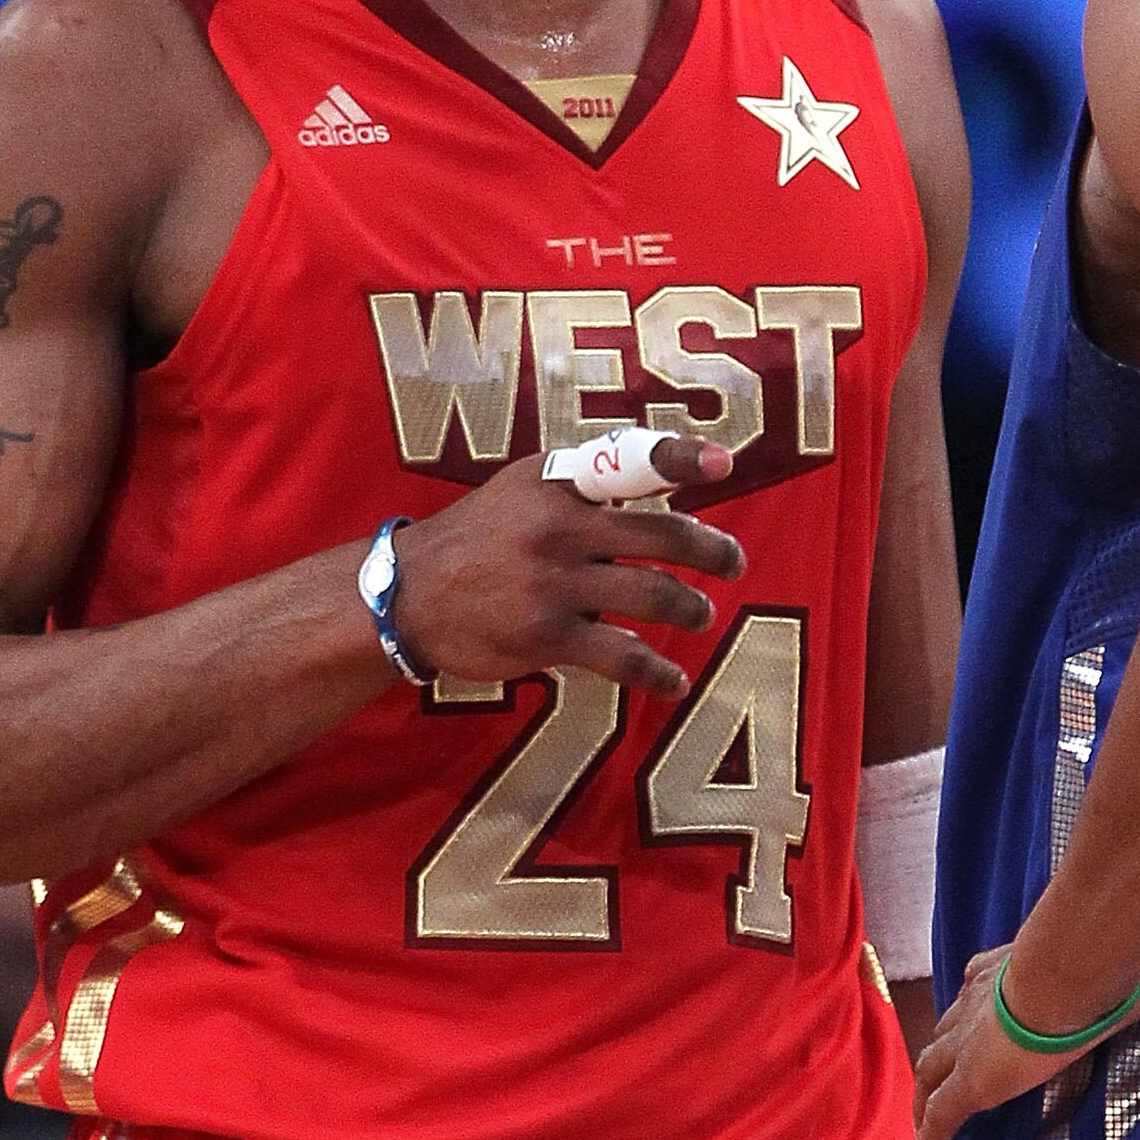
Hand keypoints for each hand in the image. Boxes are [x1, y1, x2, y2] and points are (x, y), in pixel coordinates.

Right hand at [388, 434, 744, 699]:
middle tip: (733, 562)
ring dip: (690, 607)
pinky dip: (657, 672)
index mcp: (559, 483)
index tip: (724, 463)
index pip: (628, 460)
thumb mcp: (524, 487)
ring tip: (701, 613)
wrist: (406, 594)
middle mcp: (560, 527)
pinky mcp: (546, 636)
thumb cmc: (481, 536)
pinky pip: (621, 656)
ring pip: (654, 595)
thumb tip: (663, 483)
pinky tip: (673, 681)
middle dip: (710, 551)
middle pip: (662, 535)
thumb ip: (587, 484)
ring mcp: (555, 583)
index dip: (680, 459)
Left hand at [910, 831, 1139, 1139]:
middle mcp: (984, 998)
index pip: (986, 976)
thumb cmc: (1113, 948)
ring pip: (935, 1065)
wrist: (1074, 972)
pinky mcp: (973, 1080)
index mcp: (1016, 962)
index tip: (977, 1002)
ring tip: (927, 1114)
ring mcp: (973, 1040)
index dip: (979, 992)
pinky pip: (943, 1112)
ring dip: (929, 1087)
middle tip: (941, 1068)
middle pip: (952, 1022)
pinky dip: (933, 1130)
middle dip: (947, 1043)